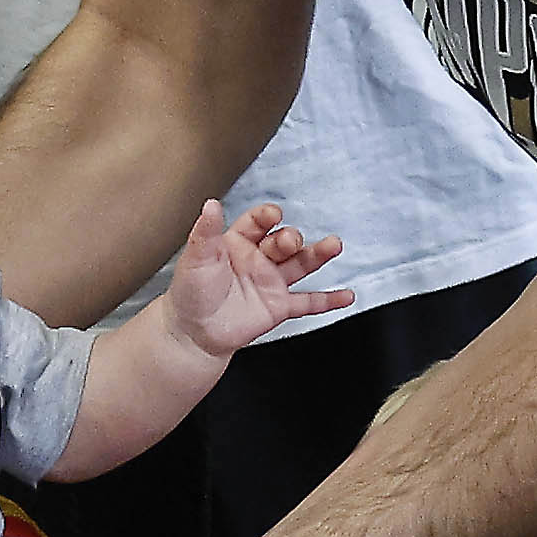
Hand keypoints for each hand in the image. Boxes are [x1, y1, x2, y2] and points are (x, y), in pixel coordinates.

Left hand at [166, 200, 353, 360]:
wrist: (193, 333)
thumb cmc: (190, 293)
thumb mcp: (196, 258)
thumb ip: (206, 232)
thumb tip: (211, 204)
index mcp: (237, 243)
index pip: (257, 223)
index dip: (266, 217)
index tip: (273, 214)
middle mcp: (258, 260)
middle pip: (283, 242)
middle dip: (290, 239)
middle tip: (290, 241)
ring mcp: (271, 282)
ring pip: (300, 265)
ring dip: (318, 255)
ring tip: (334, 245)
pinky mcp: (279, 307)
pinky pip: (308, 302)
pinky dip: (328, 301)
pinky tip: (346, 296)